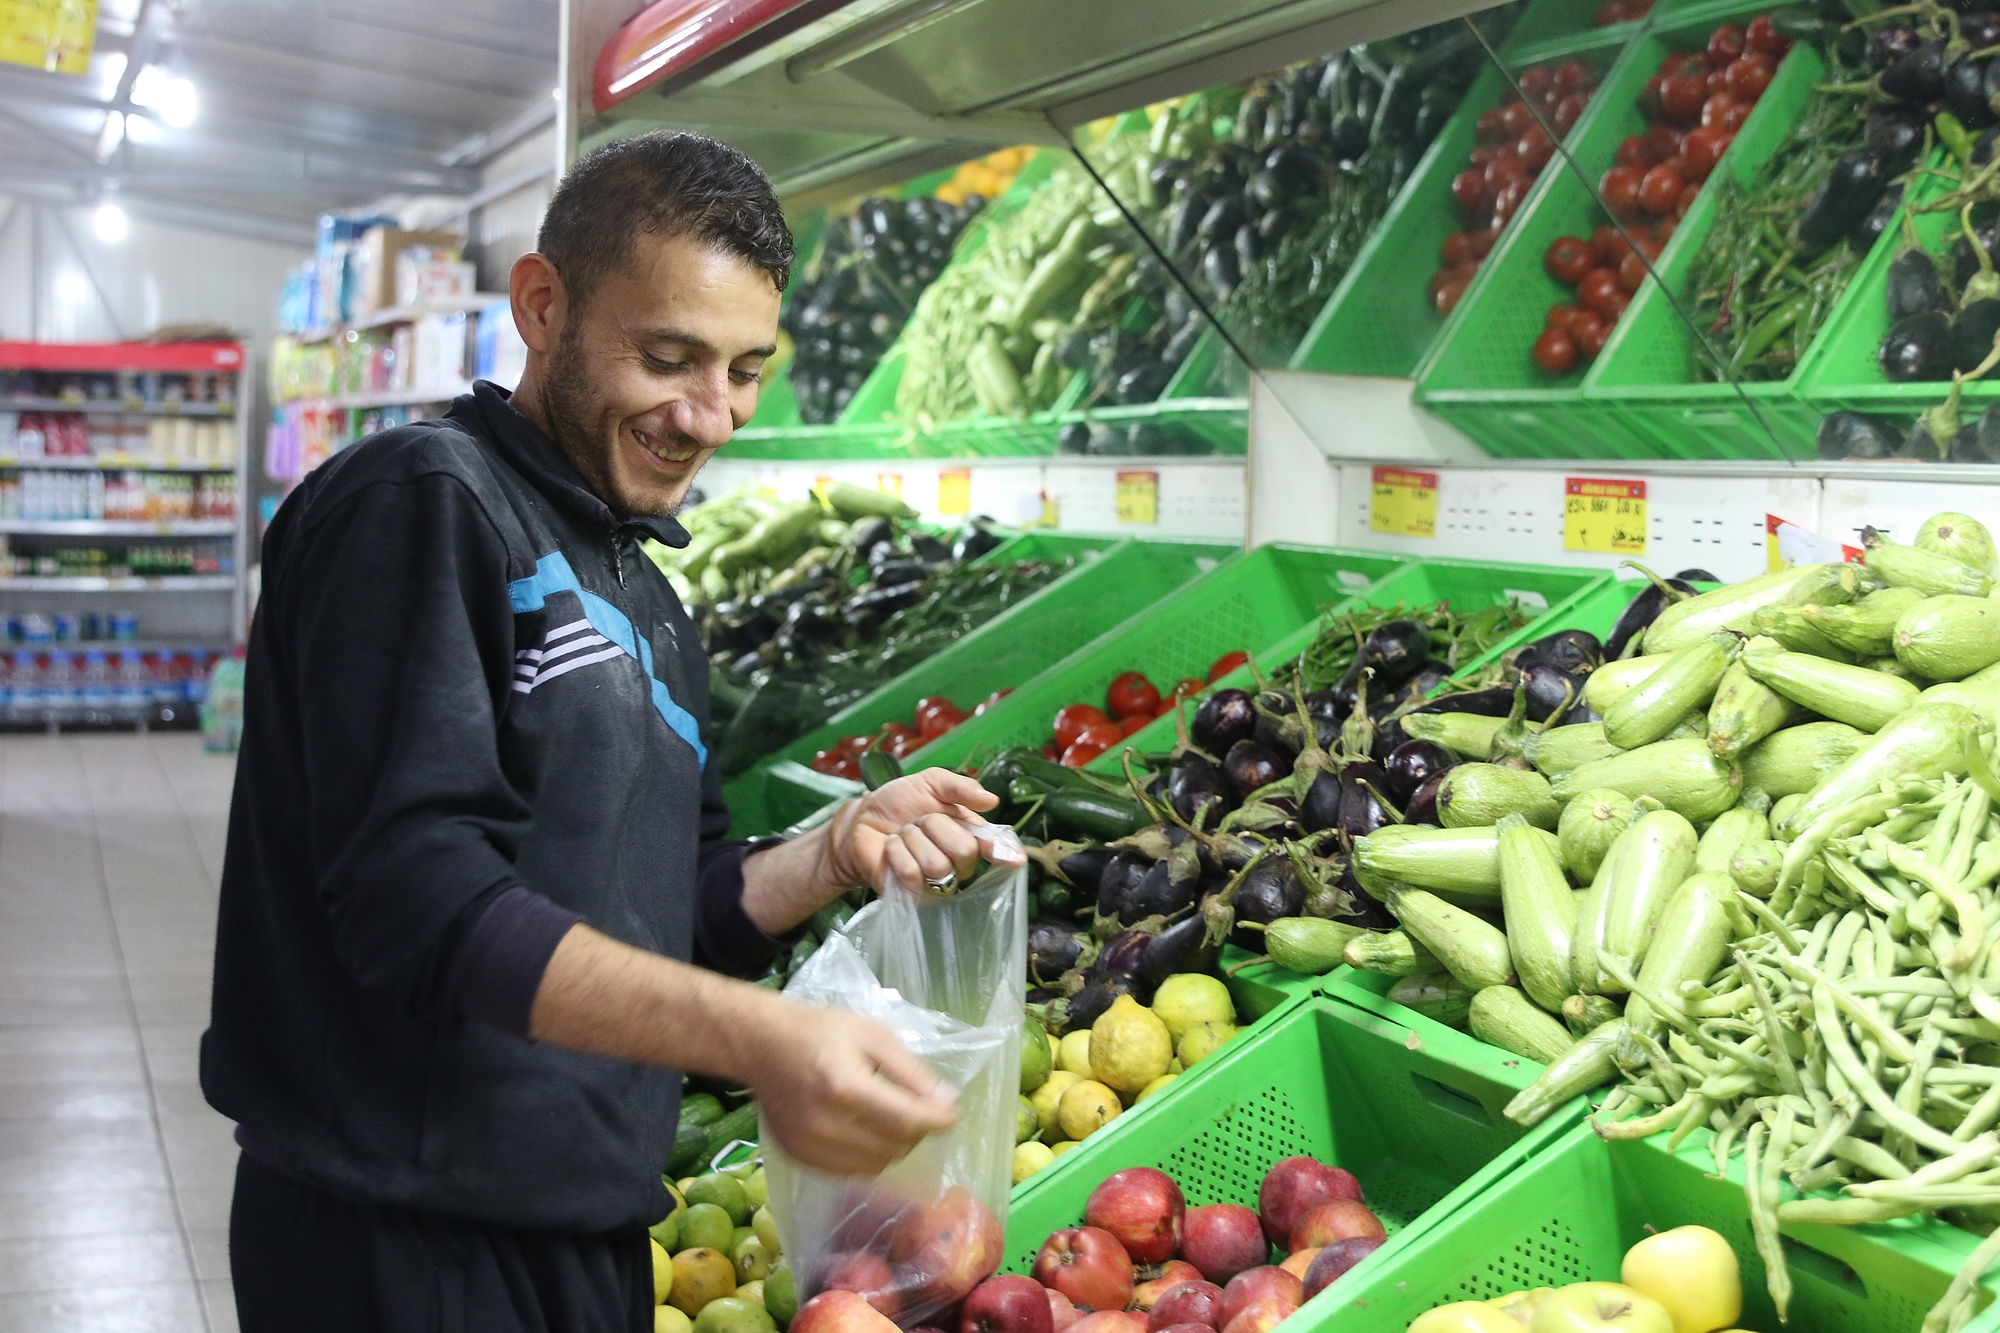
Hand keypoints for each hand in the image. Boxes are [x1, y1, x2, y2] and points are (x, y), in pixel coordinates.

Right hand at [748, 1000, 958, 1173]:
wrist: (760, 1044)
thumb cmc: (820, 1031)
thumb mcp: (872, 1034)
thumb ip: (911, 1071)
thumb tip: (946, 1102)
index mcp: (845, 1087)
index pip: (907, 1121)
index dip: (938, 1121)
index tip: (951, 1114)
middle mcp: (826, 1124)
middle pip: (895, 1146)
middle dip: (916, 1130)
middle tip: (916, 1107)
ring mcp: (809, 1146)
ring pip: (877, 1166)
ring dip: (894, 1146)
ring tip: (888, 1118)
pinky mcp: (799, 1158)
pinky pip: (851, 1171)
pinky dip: (868, 1156)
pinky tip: (864, 1130)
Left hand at [827, 768, 1007, 893]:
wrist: (862, 819)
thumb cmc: (899, 802)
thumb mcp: (930, 782)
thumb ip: (960, 787)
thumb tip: (992, 800)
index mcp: (969, 833)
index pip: (996, 848)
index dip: (1006, 853)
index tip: (1014, 860)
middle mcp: (958, 861)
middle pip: (965, 851)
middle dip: (935, 826)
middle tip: (919, 821)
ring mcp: (937, 880)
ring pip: (937, 863)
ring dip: (912, 839)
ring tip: (903, 836)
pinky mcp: (913, 894)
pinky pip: (912, 874)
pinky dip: (896, 852)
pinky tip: (891, 850)